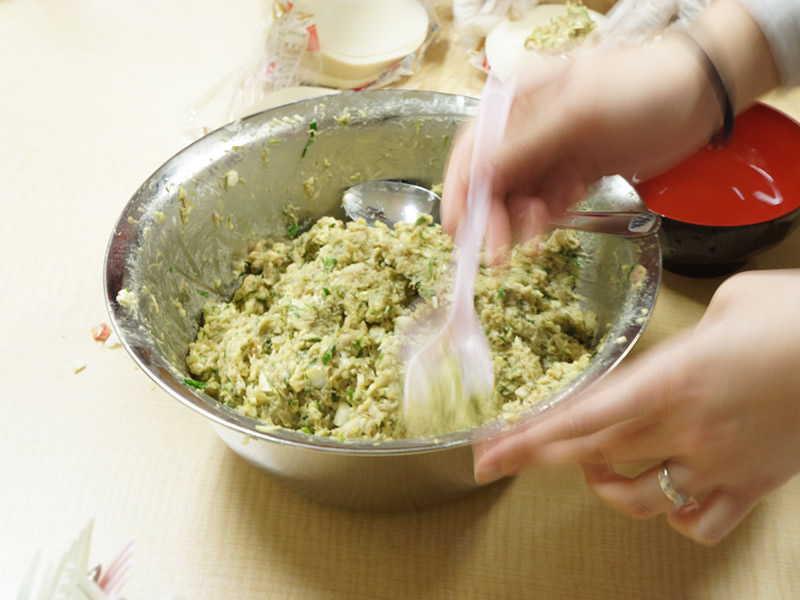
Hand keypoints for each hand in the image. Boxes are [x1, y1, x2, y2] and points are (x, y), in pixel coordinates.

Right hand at [441, 0, 778, 258]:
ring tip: (539, 232)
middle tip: (498, 253)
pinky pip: (548, 201)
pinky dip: (551, 213)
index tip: (457, 230)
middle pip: (492, 179)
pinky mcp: (574, 172)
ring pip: (519, 196)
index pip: (472, 148)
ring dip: (523, 219)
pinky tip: (565, 210)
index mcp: (516, 100)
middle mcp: (526, 127)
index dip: (460, 190)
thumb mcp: (577, 113)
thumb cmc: (639, 88)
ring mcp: (551, 151)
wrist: (700, 95)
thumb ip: (526, 145)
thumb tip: (478, 174)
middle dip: (493, 216)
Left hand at [474, 270, 799, 544]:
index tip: (490, 453)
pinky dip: (676, 515)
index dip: (529, 437)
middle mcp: (685, 427)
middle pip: (592, 456)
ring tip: (597, 470)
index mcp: (670, 378)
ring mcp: (718, 462)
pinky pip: (701, 522)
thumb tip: (682, 343)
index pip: (581, 417)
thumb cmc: (798, 314)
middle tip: (505, 458)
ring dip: (605, 486)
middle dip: (541, 457)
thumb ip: (685, 330)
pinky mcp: (752, 484)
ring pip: (638, 498)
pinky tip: (670, 494)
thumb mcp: (729, 300)